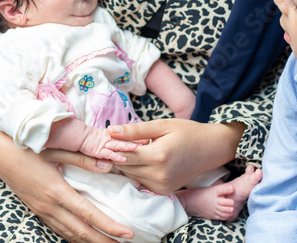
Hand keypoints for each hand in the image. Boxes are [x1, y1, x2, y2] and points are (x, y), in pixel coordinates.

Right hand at [0, 126, 133, 241]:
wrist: (1, 154)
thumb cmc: (29, 148)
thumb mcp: (57, 149)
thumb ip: (83, 158)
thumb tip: (108, 164)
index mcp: (57, 191)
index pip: (88, 214)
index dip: (109, 226)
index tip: (126, 233)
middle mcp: (50, 206)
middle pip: (81, 231)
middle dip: (103, 241)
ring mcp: (42, 210)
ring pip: (69, 234)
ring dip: (89, 242)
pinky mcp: (37, 210)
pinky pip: (58, 229)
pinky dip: (73, 237)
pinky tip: (82, 238)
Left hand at [108, 119, 244, 193]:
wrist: (210, 149)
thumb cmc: (187, 132)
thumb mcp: (161, 125)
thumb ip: (135, 130)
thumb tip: (111, 131)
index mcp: (158, 157)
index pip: (124, 155)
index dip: (113, 146)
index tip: (106, 136)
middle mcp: (159, 176)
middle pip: (125, 167)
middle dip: (118, 154)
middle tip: (117, 140)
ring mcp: (162, 186)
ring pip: (130, 175)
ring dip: (127, 162)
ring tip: (134, 147)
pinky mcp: (163, 191)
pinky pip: (141, 181)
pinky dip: (137, 170)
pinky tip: (144, 157)